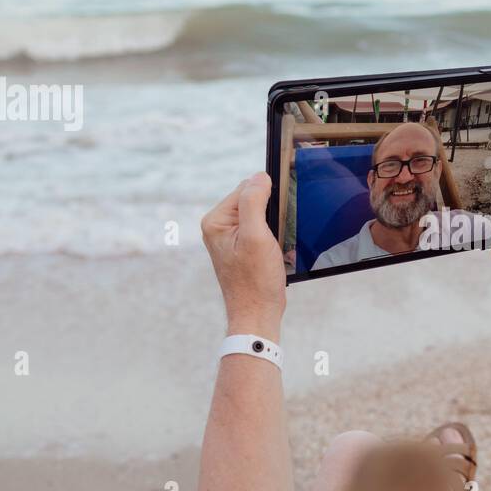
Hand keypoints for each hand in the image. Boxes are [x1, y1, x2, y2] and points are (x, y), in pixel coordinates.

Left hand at [201, 173, 286, 332]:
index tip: (274, 221)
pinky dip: (273, 239)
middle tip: (272, 239)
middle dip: (271, 215)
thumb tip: (260, 176)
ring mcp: (230, 239)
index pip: (246, 188)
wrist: (257, 314)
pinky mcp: (242, 249)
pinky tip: (274, 255)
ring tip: (273, 250)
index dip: (267, 199)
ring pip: (261, 216)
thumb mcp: (256, 236)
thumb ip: (254, 202)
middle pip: (253, 201)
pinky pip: (262, 231)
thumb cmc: (255, 280)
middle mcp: (218, 227)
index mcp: (215, 221)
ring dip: (274, 229)